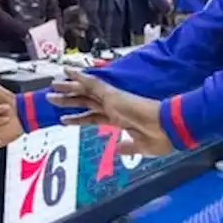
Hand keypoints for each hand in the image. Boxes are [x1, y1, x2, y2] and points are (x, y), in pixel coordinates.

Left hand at [47, 68, 174, 156]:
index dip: (79, 119)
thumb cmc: (163, 138)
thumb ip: (128, 148)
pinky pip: (92, 84)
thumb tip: (118, 150)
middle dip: (68, 101)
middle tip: (51, 97)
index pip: (95, 118)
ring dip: (67, 88)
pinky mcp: (113, 95)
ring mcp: (113, 100)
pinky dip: (79, 77)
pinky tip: (67, 72)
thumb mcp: (142, 148)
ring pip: (84, 92)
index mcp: (121, 120)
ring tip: (52, 84)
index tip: (66, 119)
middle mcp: (114, 108)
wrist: (171, 128)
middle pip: (86, 103)